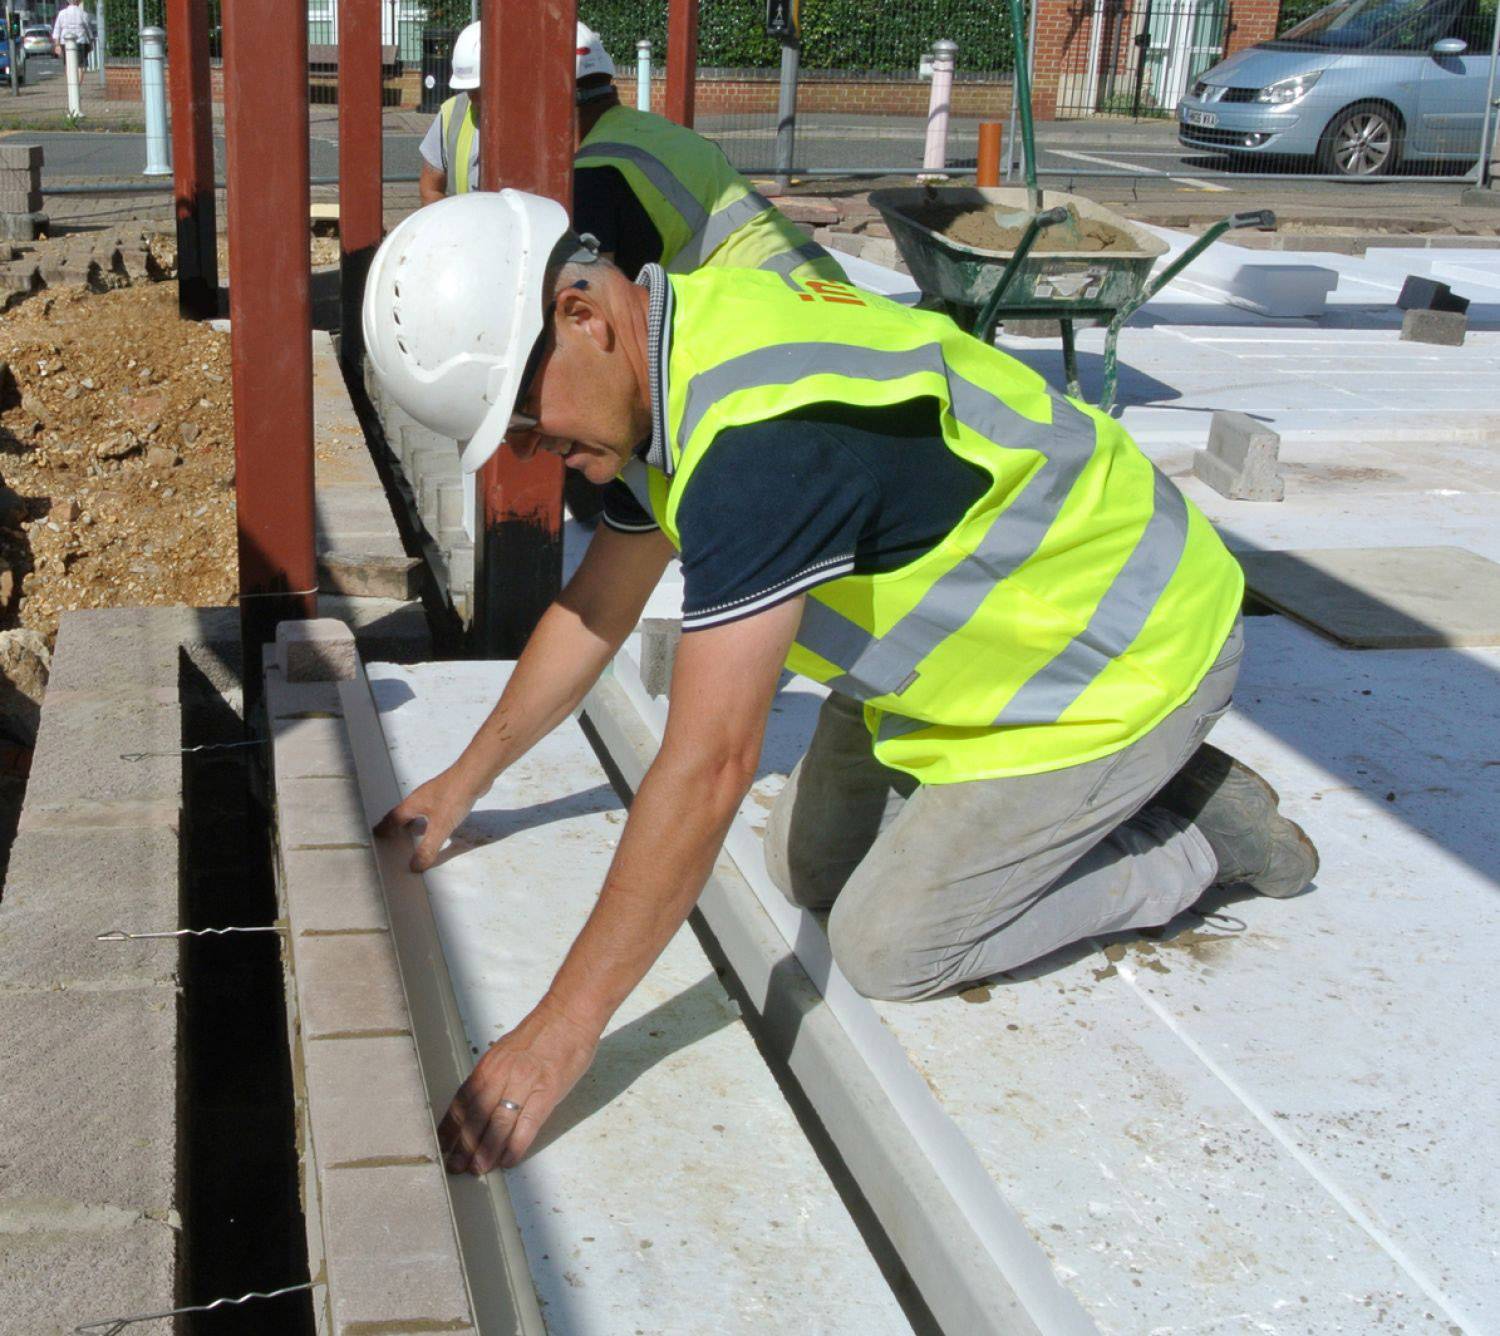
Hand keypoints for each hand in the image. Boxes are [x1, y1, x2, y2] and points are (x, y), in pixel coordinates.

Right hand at [374, 764, 485, 871]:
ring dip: (414, 821)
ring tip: (414, 832)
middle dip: (397, 824)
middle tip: (392, 835)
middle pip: (404, 812)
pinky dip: (430, 818)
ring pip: (419, 809)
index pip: (393, 818)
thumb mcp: (440, 827)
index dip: (385, 828)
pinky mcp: (448, 793)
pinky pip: (433, 808)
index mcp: (412, 804)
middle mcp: (421, 797)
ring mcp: (435, 793)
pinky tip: (440, 823)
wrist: (475, 774)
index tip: (376, 834)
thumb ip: (428, 847)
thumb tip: (414, 866)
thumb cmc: (454, 797)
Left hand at [439, 998, 599, 1173]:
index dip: (451, 1126)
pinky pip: (527, 1126)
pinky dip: (515, 1147)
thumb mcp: (507, 1050)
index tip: (444, 1145)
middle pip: (476, 1116)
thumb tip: (480, 1103)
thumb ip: (494, 1075)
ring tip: (478, 1169)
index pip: (463, 1100)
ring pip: (498, 1124)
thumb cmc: (542, 1032)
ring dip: (486, 1151)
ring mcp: (525, 1083)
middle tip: (456, 1166)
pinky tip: (509, 1160)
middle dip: (464, 1145)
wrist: (570, 1015)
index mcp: (490, 1064)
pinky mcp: (547, 1092)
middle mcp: (502, 1074)